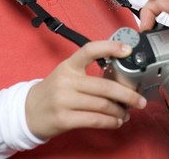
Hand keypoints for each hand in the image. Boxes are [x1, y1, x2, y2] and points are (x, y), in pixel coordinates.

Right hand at [24, 40, 145, 139]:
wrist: (28, 111)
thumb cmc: (53, 92)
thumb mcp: (66, 74)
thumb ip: (88, 72)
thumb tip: (120, 77)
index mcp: (68, 65)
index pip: (90, 50)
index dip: (110, 47)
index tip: (127, 49)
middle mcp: (66, 81)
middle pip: (104, 86)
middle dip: (127, 94)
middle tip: (140, 100)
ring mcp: (64, 100)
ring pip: (102, 105)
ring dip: (119, 111)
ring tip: (127, 113)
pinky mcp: (64, 118)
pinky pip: (94, 120)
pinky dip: (110, 122)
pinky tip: (116, 121)